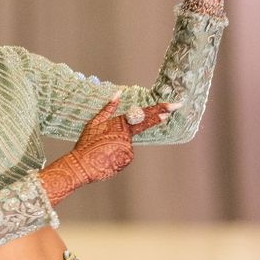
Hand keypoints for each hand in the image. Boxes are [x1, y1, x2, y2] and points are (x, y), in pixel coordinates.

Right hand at [38, 93, 180, 202]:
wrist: (82, 166)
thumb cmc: (86, 143)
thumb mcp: (94, 122)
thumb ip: (108, 108)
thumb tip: (117, 93)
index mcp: (121, 125)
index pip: (143, 115)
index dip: (159, 109)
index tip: (172, 106)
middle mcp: (128, 137)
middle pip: (145, 124)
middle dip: (161, 114)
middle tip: (177, 106)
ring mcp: (129, 149)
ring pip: (128, 143)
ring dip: (118, 144)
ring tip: (103, 149)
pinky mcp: (127, 160)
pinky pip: (125, 154)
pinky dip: (117, 153)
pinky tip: (106, 156)